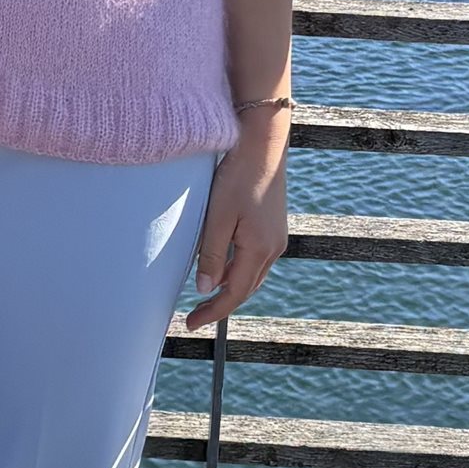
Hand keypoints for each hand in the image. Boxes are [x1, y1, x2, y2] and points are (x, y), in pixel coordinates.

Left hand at [184, 118, 287, 329]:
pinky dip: (236, 267)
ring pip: (251, 273)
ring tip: (205, 290)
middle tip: (195, 314)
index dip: (213, 312)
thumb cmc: (238, 176)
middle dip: (221, 303)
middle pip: (246, 287)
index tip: (191, 323)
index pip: (235, 293)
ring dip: (229, 285)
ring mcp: (277, 237)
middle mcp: (274, 248)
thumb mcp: (217, 217)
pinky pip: (255, 257)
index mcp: (260, 249)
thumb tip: (205, 289)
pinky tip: (220, 262)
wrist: (263, 144)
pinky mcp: (274, 225)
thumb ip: (210, 254)